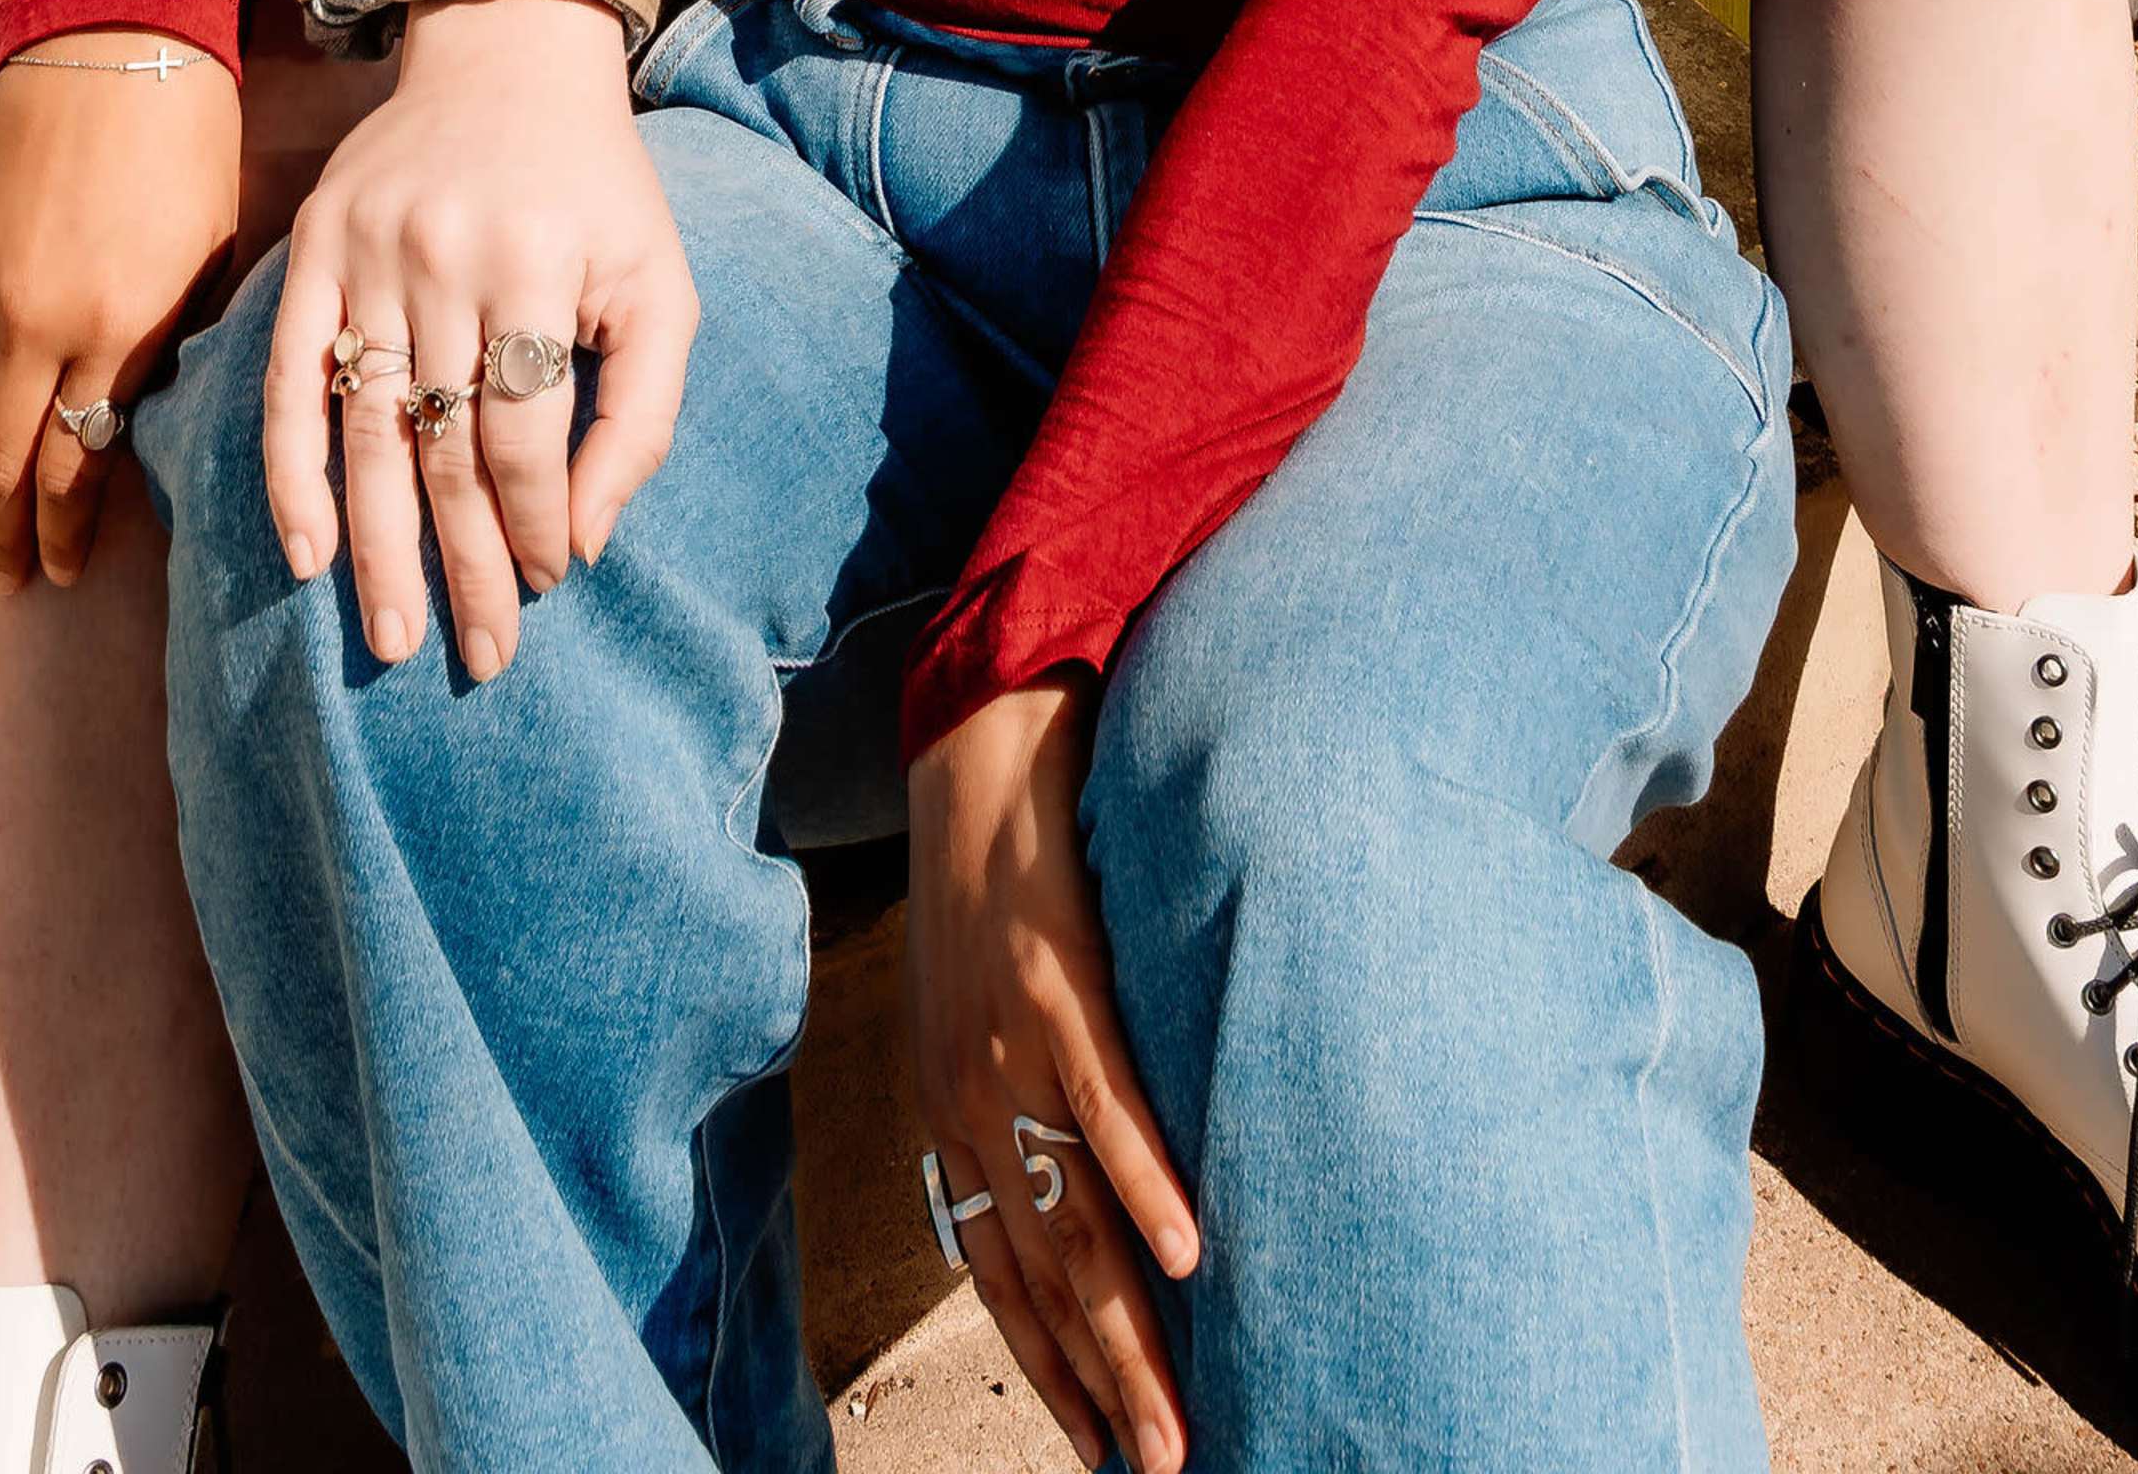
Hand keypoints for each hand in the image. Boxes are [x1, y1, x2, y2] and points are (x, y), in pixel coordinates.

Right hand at [0, 35, 242, 587]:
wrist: (118, 40)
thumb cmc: (189, 145)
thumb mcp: (208, 256)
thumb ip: (169, 348)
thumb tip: (140, 421)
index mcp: (115, 329)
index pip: (72, 470)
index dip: (66, 535)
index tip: (69, 574)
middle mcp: (35, 322)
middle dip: (4, 537)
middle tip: (12, 580)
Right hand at [258, 0, 696, 675]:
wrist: (509, 56)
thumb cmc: (599, 190)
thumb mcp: (660, 286)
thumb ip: (640, 415)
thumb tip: (588, 539)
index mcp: (539, 262)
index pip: (524, 434)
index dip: (538, 523)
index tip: (549, 584)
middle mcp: (445, 256)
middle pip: (445, 446)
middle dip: (464, 567)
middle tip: (478, 659)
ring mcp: (368, 251)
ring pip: (368, 429)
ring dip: (378, 546)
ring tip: (392, 638)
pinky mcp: (314, 245)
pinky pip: (291, 377)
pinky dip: (291, 470)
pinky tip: (306, 550)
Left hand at [907, 679, 1198, 1473]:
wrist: (975, 737)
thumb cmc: (995, 868)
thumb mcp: (983, 994)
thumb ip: (1022, 1083)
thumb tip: (1081, 1165)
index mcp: (950, 1107)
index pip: (996, 1271)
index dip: (1043, 1367)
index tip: (1091, 1445)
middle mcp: (968, 1096)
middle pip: (1043, 1275)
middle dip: (1101, 1386)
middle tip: (1158, 1468)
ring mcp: (1009, 1044)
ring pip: (1074, 1217)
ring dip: (1130, 1331)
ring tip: (1175, 1416)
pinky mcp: (1057, 982)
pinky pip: (1105, 1105)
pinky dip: (1146, 1185)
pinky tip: (1187, 1256)